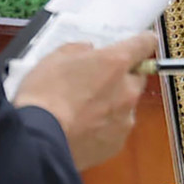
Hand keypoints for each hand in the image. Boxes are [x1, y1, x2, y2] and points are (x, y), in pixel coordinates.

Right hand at [12, 31, 155, 169]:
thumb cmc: (44, 96)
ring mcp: (125, 119)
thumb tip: (88, 51)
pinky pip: (116, 129)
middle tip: (96, 82)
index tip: (142, 42)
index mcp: (115, 63)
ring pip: (126, 105)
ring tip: (82, 111)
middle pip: (137, 77)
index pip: (144, 44)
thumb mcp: (54, 59)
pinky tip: (81, 128)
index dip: (143, 41)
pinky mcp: (117, 143)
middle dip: (122, 77)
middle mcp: (127, 90)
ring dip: (111, 104)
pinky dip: (103, 127)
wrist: (39, 140)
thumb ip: (78, 50)